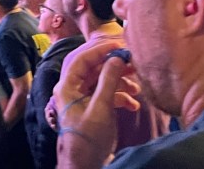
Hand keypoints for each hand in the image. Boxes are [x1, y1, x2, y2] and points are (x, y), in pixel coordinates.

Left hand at [53, 39, 140, 167]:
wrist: (84, 165)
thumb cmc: (88, 138)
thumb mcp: (101, 109)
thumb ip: (108, 82)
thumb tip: (116, 58)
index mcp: (66, 86)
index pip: (81, 59)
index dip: (99, 50)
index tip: (120, 45)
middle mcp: (71, 89)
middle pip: (91, 68)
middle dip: (111, 64)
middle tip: (131, 62)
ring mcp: (81, 99)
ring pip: (100, 81)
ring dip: (119, 82)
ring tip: (136, 87)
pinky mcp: (91, 109)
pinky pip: (105, 95)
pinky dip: (119, 97)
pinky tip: (133, 105)